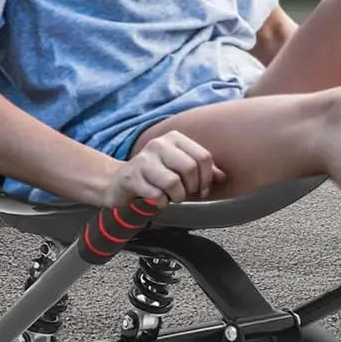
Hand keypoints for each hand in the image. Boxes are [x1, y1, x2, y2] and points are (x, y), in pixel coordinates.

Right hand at [101, 131, 226, 208]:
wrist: (118, 182)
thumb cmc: (154, 176)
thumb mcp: (179, 168)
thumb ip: (201, 170)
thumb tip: (222, 177)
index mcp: (174, 138)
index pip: (203, 157)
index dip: (207, 178)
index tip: (202, 190)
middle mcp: (158, 144)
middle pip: (190, 168)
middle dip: (191, 188)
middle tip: (185, 194)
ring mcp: (143, 160)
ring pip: (173, 182)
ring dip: (176, 196)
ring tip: (170, 196)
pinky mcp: (131, 177)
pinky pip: (156, 195)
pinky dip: (161, 203)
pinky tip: (157, 200)